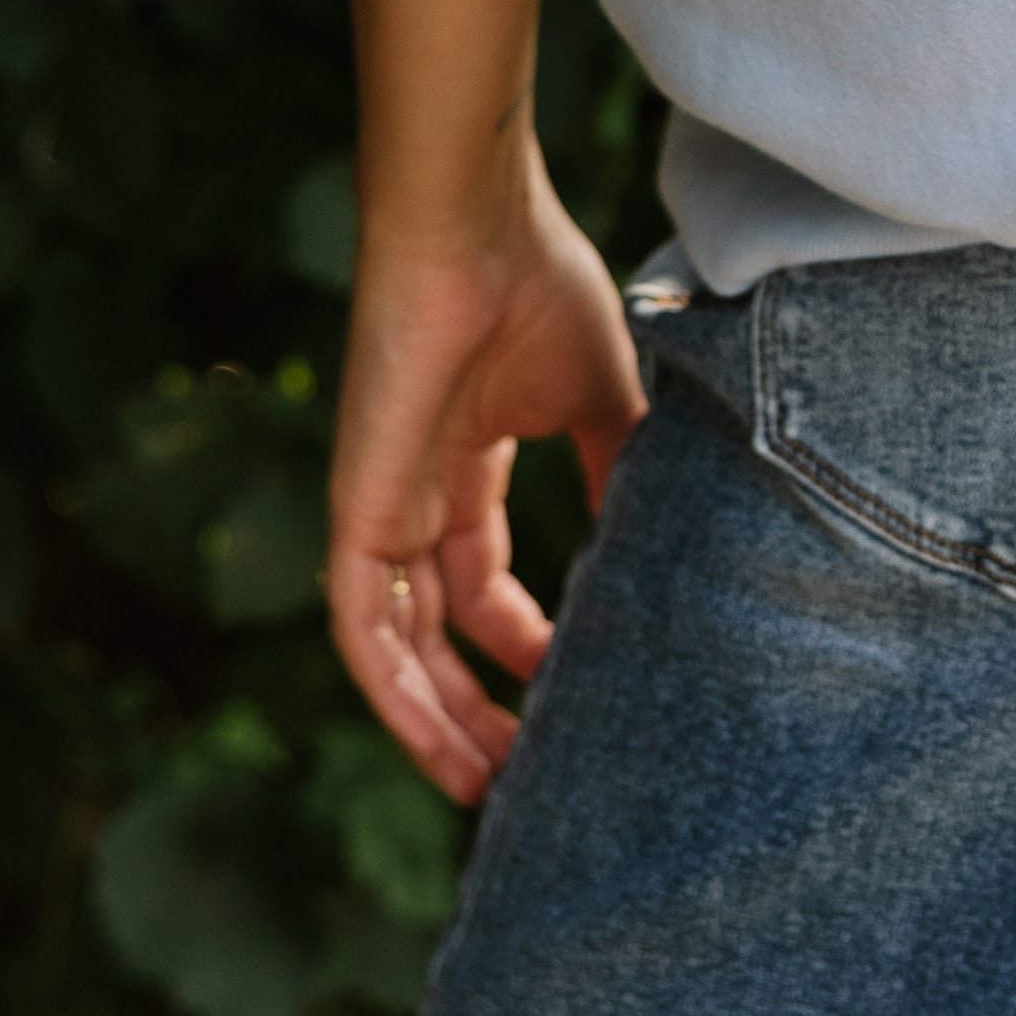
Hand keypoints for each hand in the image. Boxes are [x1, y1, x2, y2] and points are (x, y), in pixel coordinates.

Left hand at [325, 152, 646, 799]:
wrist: (475, 228)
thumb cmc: (537, 285)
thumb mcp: (599, 395)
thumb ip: (617, 466)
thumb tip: (658, 539)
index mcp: (466, 465)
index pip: (482, 582)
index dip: (521, 642)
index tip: (568, 686)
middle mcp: (416, 495)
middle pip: (436, 629)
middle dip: (474, 705)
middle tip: (522, 774)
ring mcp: (381, 505)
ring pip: (396, 648)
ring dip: (435, 722)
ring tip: (485, 787)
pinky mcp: (357, 510)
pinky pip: (359, 627)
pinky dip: (392, 691)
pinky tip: (436, 743)